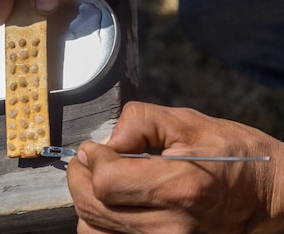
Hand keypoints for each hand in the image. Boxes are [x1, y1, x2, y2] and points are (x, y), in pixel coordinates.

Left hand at [67, 101, 283, 233]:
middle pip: (93, 208)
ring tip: (101, 181)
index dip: (92, 159)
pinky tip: (112, 204)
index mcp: (180, 187)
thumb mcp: (191, 123)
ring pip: (95, 231)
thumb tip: (106, 141)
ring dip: (87, 203)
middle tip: (88, 159)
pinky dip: (101, 223)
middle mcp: (172, 226)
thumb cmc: (236, 157)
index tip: (94, 147)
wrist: (274, 199)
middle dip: (79, 177)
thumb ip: (141, 122)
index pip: (107, 182)